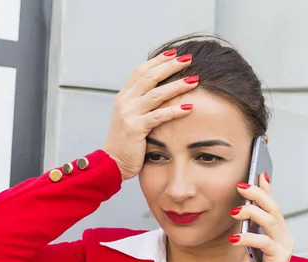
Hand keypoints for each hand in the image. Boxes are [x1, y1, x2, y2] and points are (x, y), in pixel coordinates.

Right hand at [104, 50, 198, 180]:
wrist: (112, 163)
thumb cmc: (126, 142)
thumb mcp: (130, 117)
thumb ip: (141, 103)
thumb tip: (161, 91)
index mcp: (124, 96)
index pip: (141, 71)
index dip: (158, 60)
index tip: (174, 53)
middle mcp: (125, 101)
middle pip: (150, 76)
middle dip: (170, 66)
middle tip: (188, 59)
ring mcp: (129, 114)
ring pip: (156, 94)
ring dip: (177, 85)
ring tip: (194, 80)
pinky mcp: (136, 128)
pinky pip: (158, 116)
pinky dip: (175, 110)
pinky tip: (189, 107)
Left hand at [229, 172, 293, 261]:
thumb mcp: (249, 247)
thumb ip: (248, 230)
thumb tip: (240, 211)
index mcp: (278, 233)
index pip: (273, 205)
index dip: (267, 189)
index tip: (258, 173)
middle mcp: (284, 237)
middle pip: (273, 208)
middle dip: (258, 194)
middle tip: (241, 186)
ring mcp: (284, 247)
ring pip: (271, 220)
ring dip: (252, 212)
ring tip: (235, 211)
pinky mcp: (279, 259)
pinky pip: (265, 242)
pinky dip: (248, 238)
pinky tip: (234, 240)